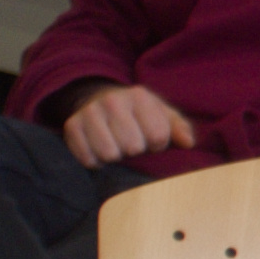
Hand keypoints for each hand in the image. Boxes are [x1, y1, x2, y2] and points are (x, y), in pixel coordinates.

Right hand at [60, 81, 197, 168]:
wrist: (100, 100)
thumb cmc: (140, 114)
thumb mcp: (164, 116)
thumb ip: (180, 128)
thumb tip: (188, 143)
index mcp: (139, 96)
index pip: (158, 136)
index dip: (158, 145)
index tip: (153, 141)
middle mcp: (112, 101)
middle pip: (132, 147)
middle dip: (136, 151)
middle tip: (133, 144)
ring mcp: (89, 112)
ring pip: (109, 154)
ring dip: (116, 157)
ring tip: (118, 147)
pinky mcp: (72, 126)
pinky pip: (88, 159)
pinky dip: (97, 161)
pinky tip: (100, 151)